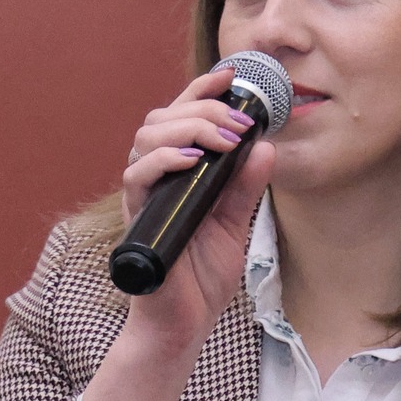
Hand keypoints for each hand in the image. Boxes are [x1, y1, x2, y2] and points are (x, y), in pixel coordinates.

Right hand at [80, 69, 274, 400]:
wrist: (182, 325)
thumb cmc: (200, 278)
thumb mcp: (234, 225)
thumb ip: (245, 187)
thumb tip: (265, 147)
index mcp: (177, 174)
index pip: (181, 117)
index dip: (202, 91)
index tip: (233, 76)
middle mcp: (155, 178)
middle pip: (161, 117)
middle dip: (202, 109)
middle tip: (238, 122)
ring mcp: (142, 196)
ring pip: (147, 137)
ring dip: (187, 128)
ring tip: (221, 140)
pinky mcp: (136, 218)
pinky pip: (138, 176)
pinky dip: (164, 160)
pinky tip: (192, 159)